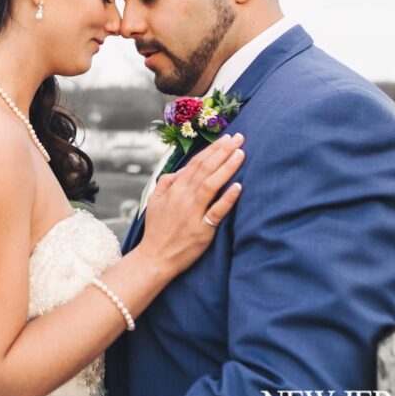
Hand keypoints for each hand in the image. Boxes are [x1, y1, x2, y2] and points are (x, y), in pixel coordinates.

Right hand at [135, 133, 245, 276]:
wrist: (155, 258)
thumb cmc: (156, 230)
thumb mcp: (153, 202)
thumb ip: (166, 183)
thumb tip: (180, 170)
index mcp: (174, 190)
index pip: (195, 164)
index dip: (211, 150)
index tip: (226, 139)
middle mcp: (184, 198)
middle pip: (205, 169)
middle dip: (223, 152)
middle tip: (239, 138)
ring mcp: (193, 213)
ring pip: (211, 184)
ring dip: (227, 167)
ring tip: (241, 154)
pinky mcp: (203, 230)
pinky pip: (217, 211)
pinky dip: (228, 198)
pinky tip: (239, 186)